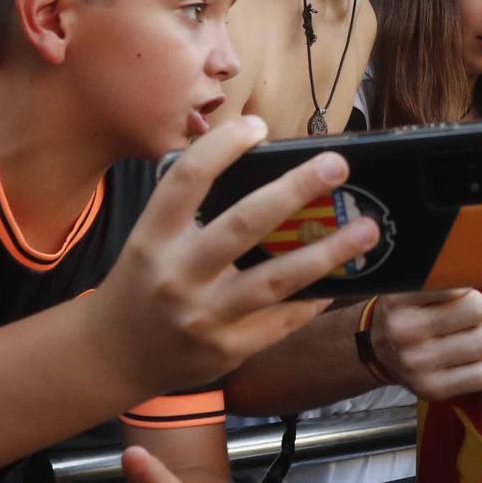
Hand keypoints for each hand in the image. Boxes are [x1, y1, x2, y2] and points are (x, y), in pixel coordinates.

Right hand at [90, 118, 380, 395]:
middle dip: (294, 190)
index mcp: (152, 238)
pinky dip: (316, 296)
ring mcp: (205, 316)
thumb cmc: (142, 283)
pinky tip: (345, 277)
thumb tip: (265, 167)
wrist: (114, 355)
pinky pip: (284, 319)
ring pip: (276, 279)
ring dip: (328, 252)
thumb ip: (193, 210)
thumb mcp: (151, 240)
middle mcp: (178, 275)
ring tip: (367, 229)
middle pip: (243, 223)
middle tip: (336, 165)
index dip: (223, 147)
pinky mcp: (229, 349)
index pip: (186, 179)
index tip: (258, 127)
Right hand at [366, 288, 481, 400]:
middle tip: (461, 316)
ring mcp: (417, 364)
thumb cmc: (405, 312)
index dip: (464, 286)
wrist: (375, 351)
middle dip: (474, 310)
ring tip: (459, 338)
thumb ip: (443, 276)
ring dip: (477, 339)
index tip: (456, 292)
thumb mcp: (411, 286)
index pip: (455, 283)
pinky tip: (460, 361)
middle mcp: (404, 331)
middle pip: (476, 308)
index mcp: (398, 299)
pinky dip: (478, 367)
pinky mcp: (431, 389)